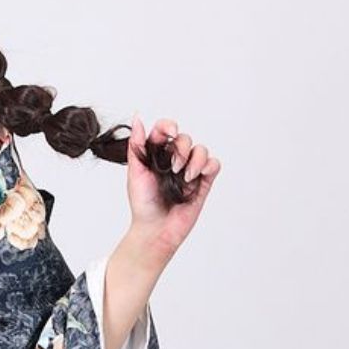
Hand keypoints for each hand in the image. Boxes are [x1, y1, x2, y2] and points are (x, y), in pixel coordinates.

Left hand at [127, 114, 220, 264]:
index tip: (170, 133)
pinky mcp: (202, 183)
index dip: (168, 126)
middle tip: (173, 168)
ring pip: (201, 149)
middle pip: (185, 138)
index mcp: (157, 155)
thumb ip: (137, 146)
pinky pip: (213, 164)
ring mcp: (189, 171)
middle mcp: (174, 160)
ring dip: (195, 159)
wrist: (155, 230)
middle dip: (181, 149)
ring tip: (185, 177)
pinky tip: (196, 176)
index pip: (165, 130)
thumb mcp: (135, 173)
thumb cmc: (143, 204)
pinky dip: (208, 165)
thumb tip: (137, 118)